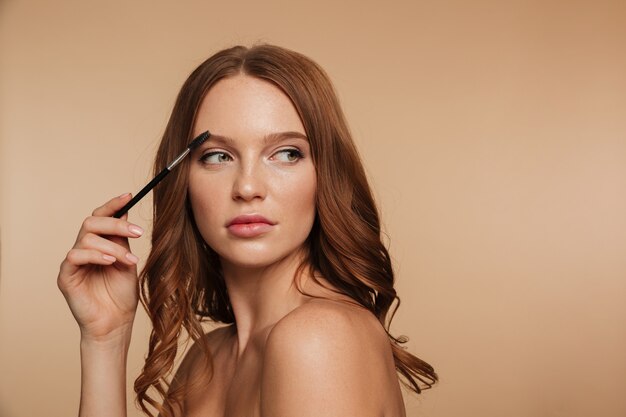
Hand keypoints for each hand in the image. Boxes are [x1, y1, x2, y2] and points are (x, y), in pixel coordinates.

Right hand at [58, 193, 142, 341]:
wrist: (116, 323)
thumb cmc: (122, 295)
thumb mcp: (128, 261)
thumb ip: (123, 240)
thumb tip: (126, 212)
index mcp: (99, 244)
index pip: (101, 217)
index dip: (113, 205)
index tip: (130, 195)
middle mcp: (84, 249)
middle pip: (92, 222)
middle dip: (117, 223)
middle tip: (138, 232)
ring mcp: (73, 262)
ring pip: (87, 238)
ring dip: (113, 246)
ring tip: (129, 260)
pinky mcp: (66, 276)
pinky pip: (75, 256)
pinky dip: (96, 255)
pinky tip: (111, 262)